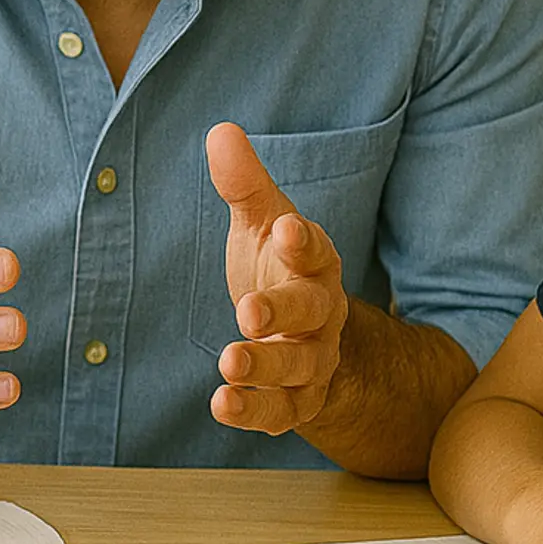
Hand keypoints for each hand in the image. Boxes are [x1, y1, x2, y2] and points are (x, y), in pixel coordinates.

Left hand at [205, 123, 348, 435]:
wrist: (303, 331)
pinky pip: (282, 412)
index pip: (316, 250)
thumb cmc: (278, 266)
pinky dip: (254, 411)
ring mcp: (314, 360)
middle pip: (313, 313)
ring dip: (266, 366)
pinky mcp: (297, 400)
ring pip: (300, 368)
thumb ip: (244, 183)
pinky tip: (221, 403)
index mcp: (315, 264)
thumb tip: (220, 130)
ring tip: (230, 360)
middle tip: (248, 312)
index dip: (303, 241)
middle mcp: (323, 314)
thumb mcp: (260, 221)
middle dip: (283, 312)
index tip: (286, 229)